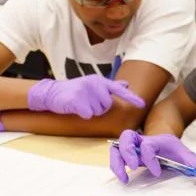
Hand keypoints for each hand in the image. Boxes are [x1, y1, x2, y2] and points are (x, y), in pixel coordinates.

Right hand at [27, 74, 145, 119]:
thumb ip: (110, 86)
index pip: (119, 90)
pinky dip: (83, 114)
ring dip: (91, 111)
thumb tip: (126, 84)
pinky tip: (76, 109)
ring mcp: (85, 91)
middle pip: (107, 105)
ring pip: (98, 111)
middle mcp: (94, 84)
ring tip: (81, 104)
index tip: (142, 104)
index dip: (131, 98)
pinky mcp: (77, 100)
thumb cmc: (75, 90)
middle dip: (100, 108)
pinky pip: (88, 114)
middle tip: (88, 103)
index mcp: (100, 81)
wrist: (53, 93)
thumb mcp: (93, 85)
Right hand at [109, 129, 195, 182]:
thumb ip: (193, 163)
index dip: (150, 159)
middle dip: (128, 152)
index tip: (157, 172)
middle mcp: (140, 140)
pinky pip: (115, 157)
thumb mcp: (184, 153)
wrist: (162, 141)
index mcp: (155, 140)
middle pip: (126, 137)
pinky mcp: (125, 155)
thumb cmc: (171, 149)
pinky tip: (124, 178)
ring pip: (116, 147)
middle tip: (134, 167)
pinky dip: (116, 167)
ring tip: (125, 178)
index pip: (148, 145)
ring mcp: (131, 147)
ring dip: (117, 162)